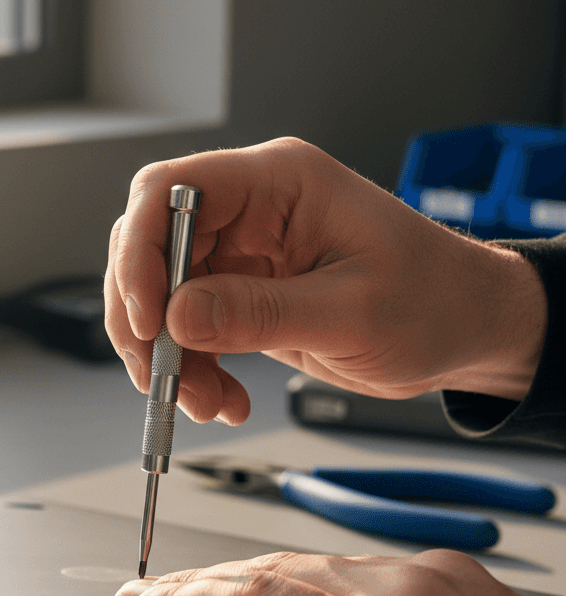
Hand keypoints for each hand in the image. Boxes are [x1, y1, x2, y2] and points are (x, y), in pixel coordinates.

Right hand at [105, 138, 546, 424]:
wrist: (464, 332)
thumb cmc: (434, 302)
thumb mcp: (350, 312)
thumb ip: (260, 313)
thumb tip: (178, 316)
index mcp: (279, 184)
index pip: (172, 192)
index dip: (141, 252)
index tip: (147, 317)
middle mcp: (253, 213)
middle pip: (151, 250)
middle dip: (146, 320)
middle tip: (162, 373)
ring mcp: (243, 257)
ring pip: (164, 301)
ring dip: (169, 359)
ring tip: (204, 401)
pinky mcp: (243, 298)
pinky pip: (190, 333)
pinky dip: (193, 373)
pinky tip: (222, 400)